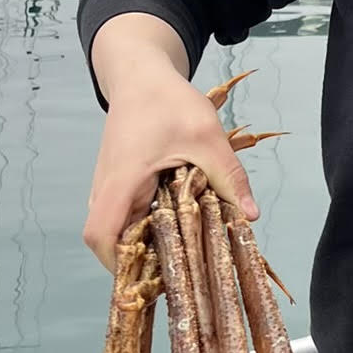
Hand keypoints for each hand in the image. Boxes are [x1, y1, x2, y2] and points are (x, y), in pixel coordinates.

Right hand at [84, 19, 258, 271]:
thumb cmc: (168, 100)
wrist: (141, 75)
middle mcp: (106, 187)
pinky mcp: (117, 182)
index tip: (150, 277)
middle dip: (139, 261)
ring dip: (144, 243)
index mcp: (121, 179)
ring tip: (182, 255)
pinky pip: (124, 214)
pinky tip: (177, 229)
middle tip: (179, 273)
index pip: (100, 235)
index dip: (118, 263)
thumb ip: (228, 176)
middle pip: (109, 240)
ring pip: (116, 228)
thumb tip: (251, 216)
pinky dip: (145, 227)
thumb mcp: (207, 136)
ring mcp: (108, 185)